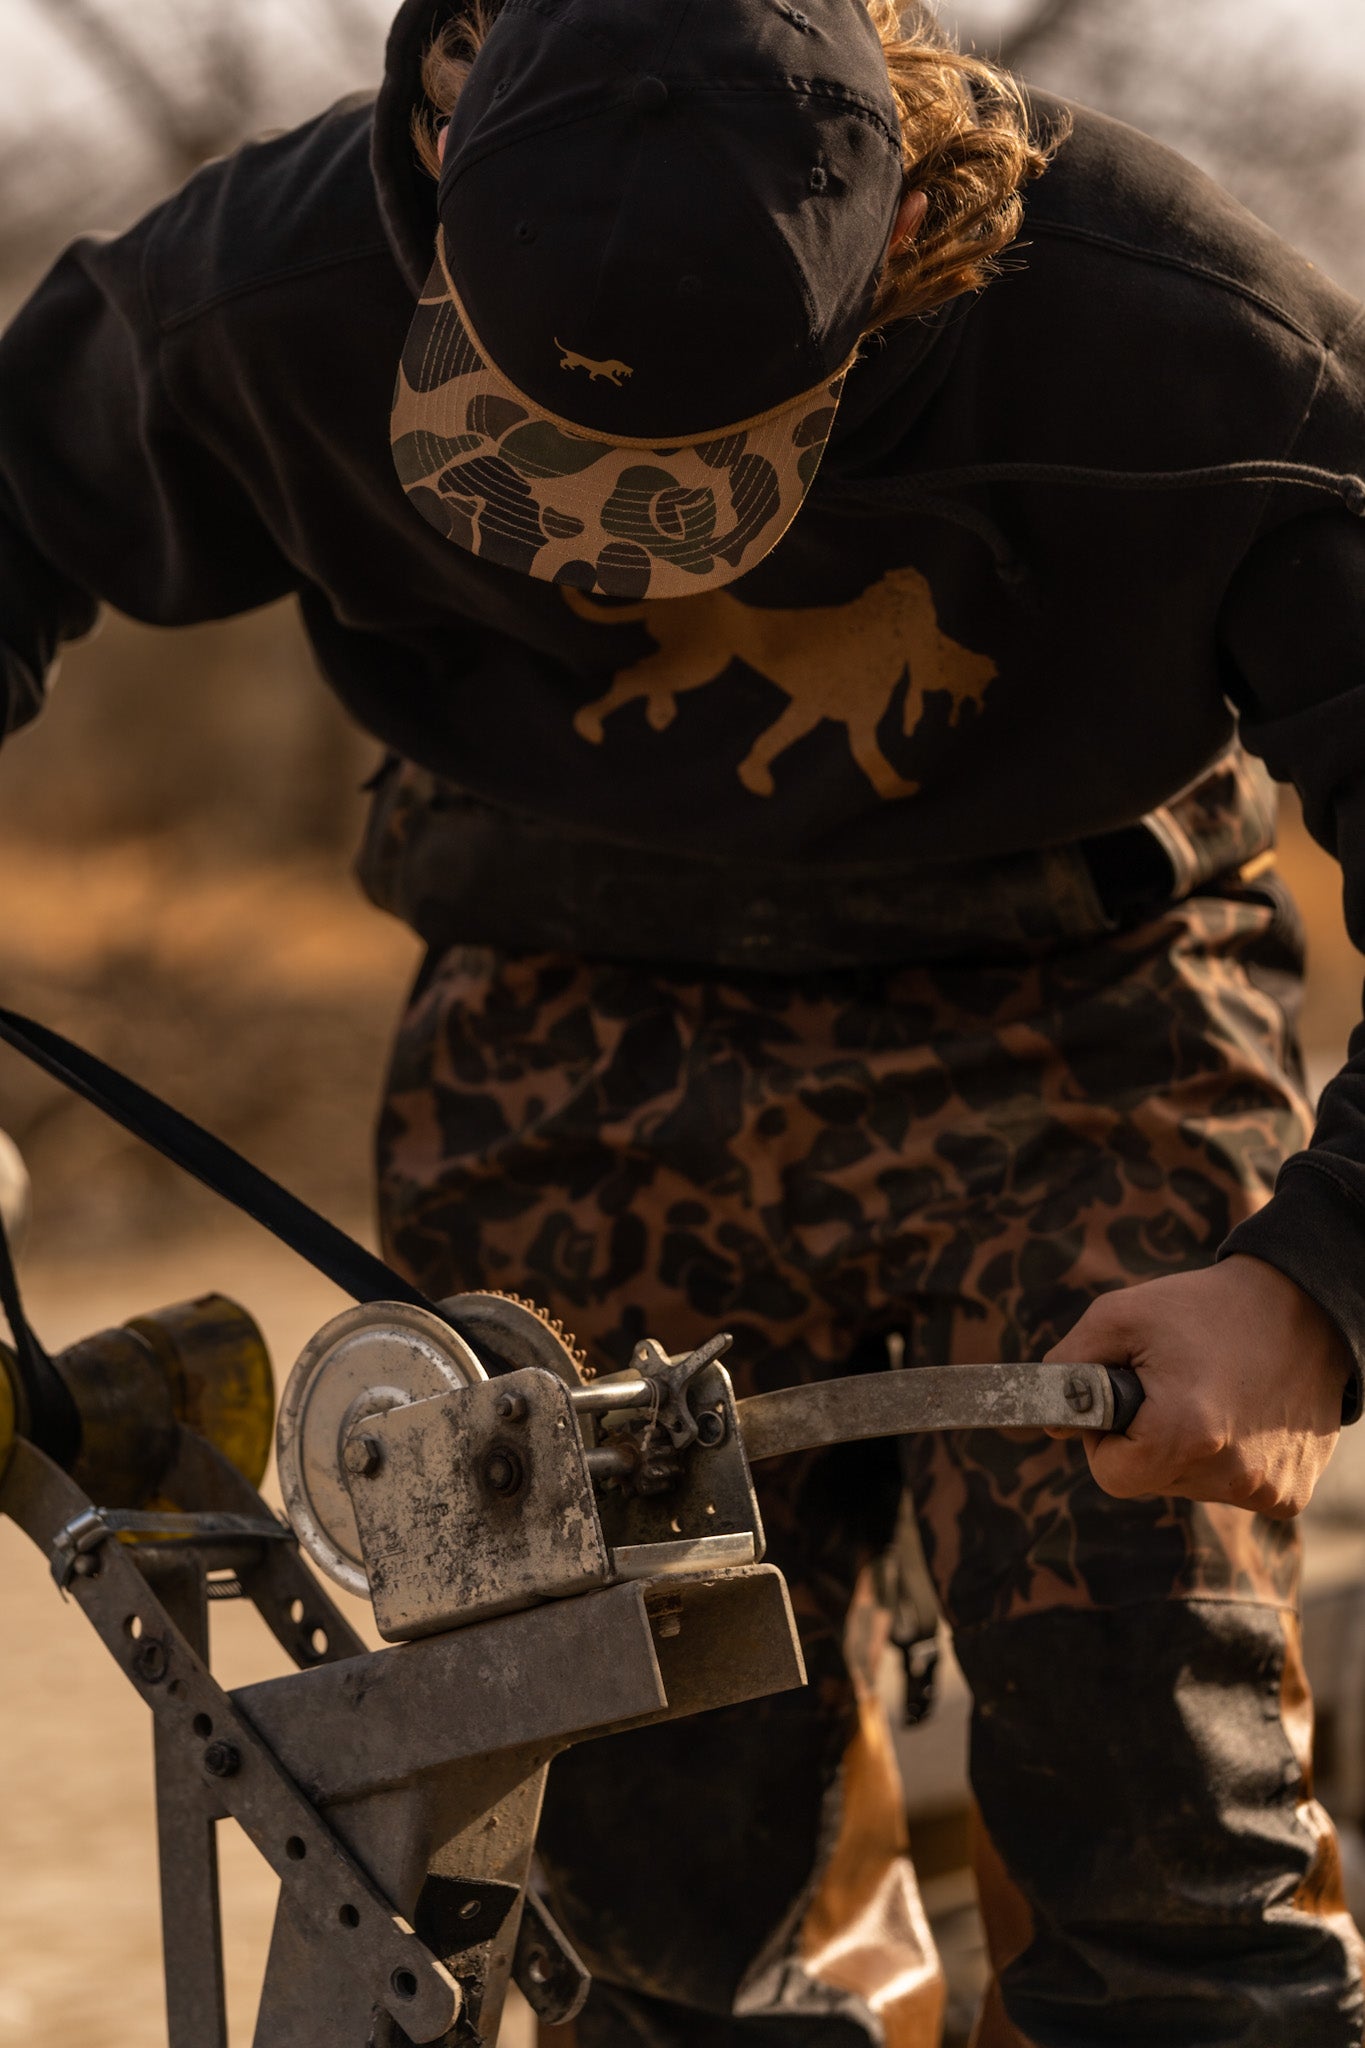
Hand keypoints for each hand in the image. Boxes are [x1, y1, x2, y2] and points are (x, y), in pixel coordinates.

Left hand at [1044, 1256, 1351, 1518]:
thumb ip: (1069, 1367)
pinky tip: (1245, 1414)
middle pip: (1153, 1482)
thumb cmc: (1203, 1308)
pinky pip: (1235, 1489)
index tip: (1125, 1404)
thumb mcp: (1120, 1315)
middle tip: (1175, 1389)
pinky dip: (1231, 1458)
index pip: (1112, 1476)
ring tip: (1213, 1395)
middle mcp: (1230, 1473)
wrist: (1302, 1306)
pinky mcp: (1291, 1494)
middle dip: (1148, 1443)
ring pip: (1192, 1487)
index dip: (1106, 1441)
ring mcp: (1266, 1489)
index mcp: (1184, 1434)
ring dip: (1190, 1451)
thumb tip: (1049, 1421)